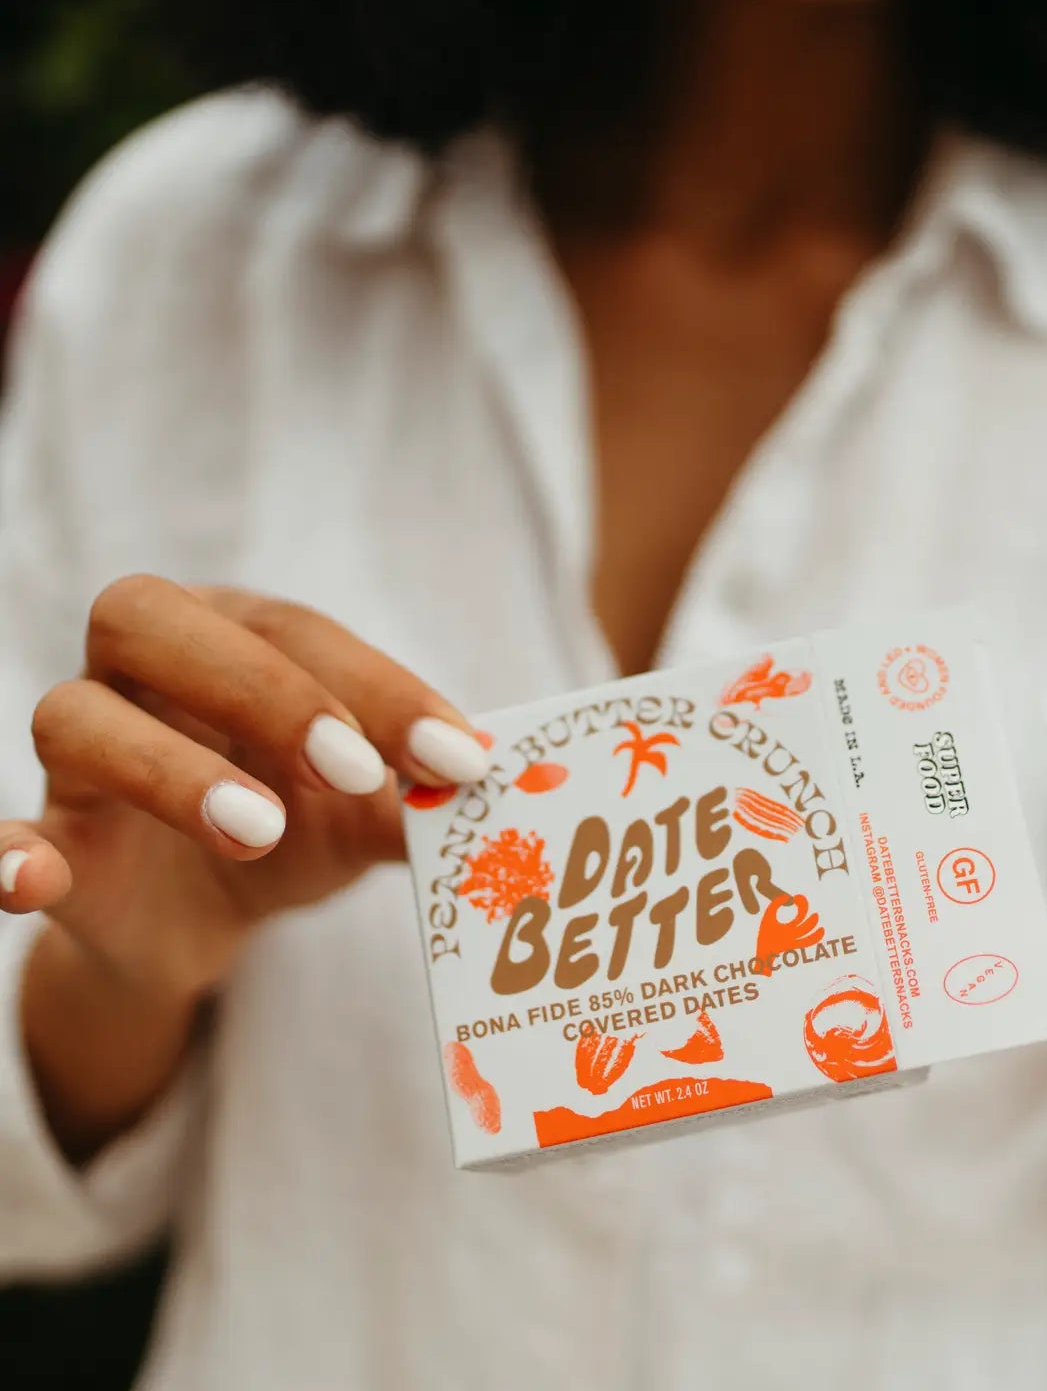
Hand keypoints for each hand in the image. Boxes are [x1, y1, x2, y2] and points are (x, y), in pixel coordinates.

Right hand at [1, 575, 489, 1005]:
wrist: (210, 918)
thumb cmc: (299, 825)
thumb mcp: (369, 809)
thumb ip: (422, 792)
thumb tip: (506, 784)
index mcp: (232, 636)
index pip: (295, 630)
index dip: (377, 686)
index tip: (459, 755)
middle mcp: (140, 671)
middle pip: (151, 618)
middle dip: (260, 687)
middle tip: (352, 771)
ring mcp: (81, 757)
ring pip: (76, 717)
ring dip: (170, 769)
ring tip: (262, 830)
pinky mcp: (51, 843)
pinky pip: (0, 832)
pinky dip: (2, 851)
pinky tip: (32, 876)